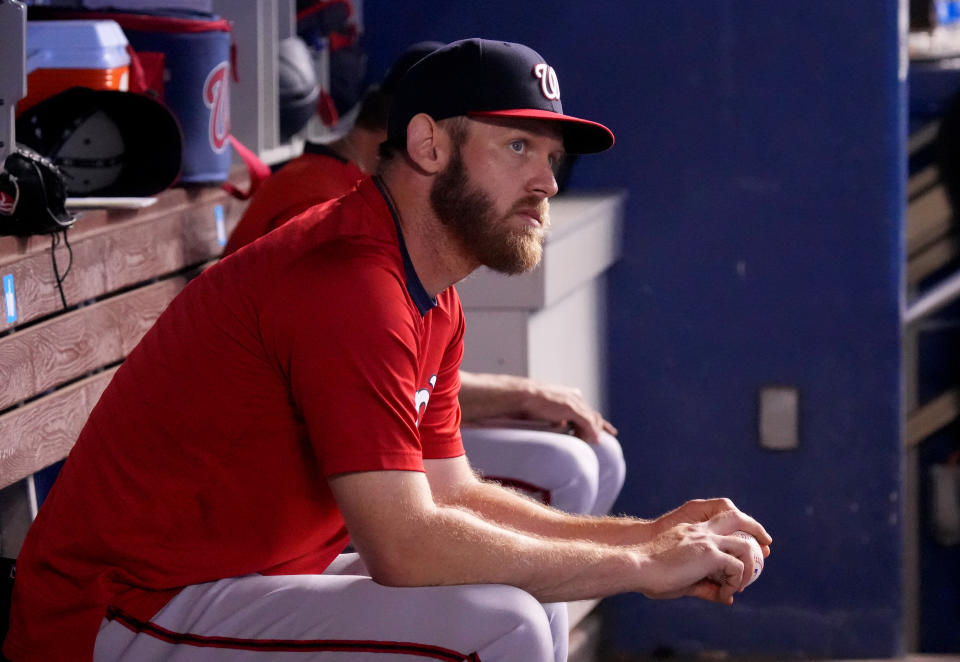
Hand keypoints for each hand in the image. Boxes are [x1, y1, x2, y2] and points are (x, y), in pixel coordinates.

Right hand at [457, 372, 616, 442]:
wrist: (515, 396)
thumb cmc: (519, 404)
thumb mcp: (535, 412)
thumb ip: (546, 418)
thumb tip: (550, 428)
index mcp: (563, 396)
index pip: (583, 408)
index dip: (592, 418)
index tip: (599, 428)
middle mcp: (570, 396)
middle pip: (591, 412)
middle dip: (600, 424)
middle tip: (610, 434)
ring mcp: (571, 401)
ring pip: (591, 418)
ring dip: (593, 430)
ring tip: (594, 442)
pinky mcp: (570, 407)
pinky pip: (586, 422)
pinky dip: (591, 431)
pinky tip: (594, 440)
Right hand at [635, 507, 771, 604]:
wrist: (636, 563)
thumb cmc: (649, 572)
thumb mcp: (680, 578)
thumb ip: (704, 585)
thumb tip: (726, 598)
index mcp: (690, 528)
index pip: (722, 520)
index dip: (739, 529)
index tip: (747, 545)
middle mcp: (700, 529)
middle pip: (737, 518)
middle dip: (756, 529)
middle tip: (766, 547)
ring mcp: (705, 539)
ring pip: (744, 544)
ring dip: (749, 565)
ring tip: (741, 583)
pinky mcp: (709, 554)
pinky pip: (736, 566)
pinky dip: (736, 581)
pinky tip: (726, 592)